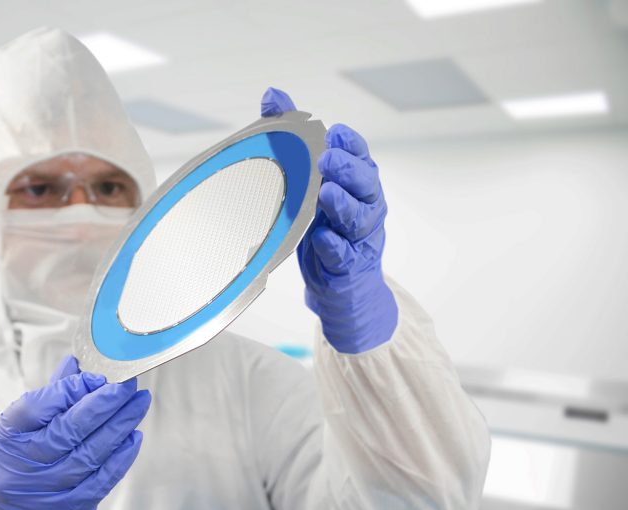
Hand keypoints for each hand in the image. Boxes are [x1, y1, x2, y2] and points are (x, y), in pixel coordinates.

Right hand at [0, 356, 149, 509]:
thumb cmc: (11, 460)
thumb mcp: (14, 425)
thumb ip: (48, 396)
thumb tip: (77, 365)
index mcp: (9, 436)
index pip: (37, 407)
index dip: (69, 389)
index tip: (96, 376)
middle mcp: (26, 462)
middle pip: (69, 429)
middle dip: (104, 403)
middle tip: (126, 385)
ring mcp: (48, 486)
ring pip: (91, 453)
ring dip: (120, 425)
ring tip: (138, 403)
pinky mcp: (70, 505)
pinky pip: (101, 480)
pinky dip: (121, 457)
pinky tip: (133, 436)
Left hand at [261, 87, 397, 353]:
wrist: (342, 284)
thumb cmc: (326, 224)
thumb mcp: (308, 179)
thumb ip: (293, 137)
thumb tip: (273, 95)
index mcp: (357, 182)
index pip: (361, 156)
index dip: (352, 144)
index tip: (336, 132)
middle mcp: (365, 206)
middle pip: (366, 184)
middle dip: (348, 169)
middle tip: (327, 158)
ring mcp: (360, 237)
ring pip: (359, 218)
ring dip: (343, 205)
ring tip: (327, 193)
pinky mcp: (349, 266)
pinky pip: (344, 254)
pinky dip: (334, 246)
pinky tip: (322, 237)